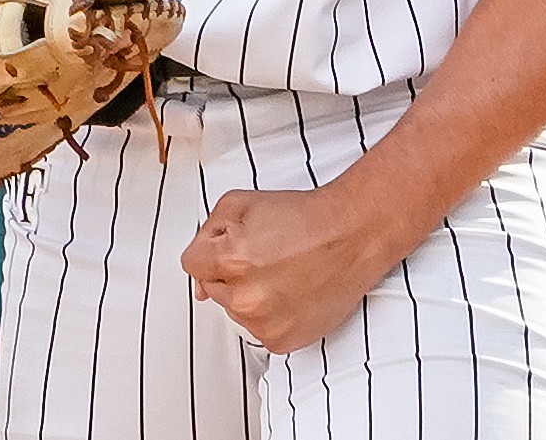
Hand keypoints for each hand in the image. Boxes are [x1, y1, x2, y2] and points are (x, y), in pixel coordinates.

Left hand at [180, 185, 394, 354]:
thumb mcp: (240, 203)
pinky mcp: (283, 341)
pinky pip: (260, 330)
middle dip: (231, 273)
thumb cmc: (305, 218)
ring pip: (237, 311)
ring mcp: (264, 323)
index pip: (193, 265)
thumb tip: (199, 278)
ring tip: (282, 273)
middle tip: (265, 256)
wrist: (351, 235)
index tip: (232, 248)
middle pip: (214, 289)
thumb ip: (207, 235)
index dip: (212, 251)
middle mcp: (245, 297)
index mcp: (230, 261)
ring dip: (251, 296)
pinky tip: (290, 292)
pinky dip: (271, 315)